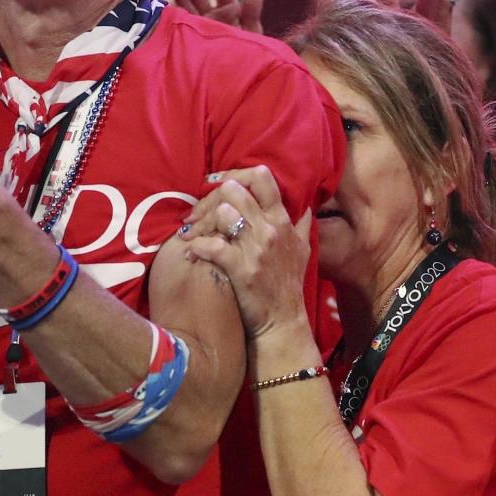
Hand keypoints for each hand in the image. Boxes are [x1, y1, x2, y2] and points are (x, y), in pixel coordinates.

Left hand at [179, 165, 311, 340]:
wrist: (283, 322)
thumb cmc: (288, 286)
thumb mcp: (303, 251)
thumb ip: (302, 225)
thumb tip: (306, 206)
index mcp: (282, 220)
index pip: (261, 177)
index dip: (234, 173)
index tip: (215, 183)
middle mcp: (270, 229)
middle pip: (234, 190)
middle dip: (209, 199)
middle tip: (195, 215)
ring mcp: (257, 249)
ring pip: (223, 213)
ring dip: (200, 223)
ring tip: (189, 235)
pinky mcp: (242, 269)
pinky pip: (212, 246)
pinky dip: (196, 247)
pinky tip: (190, 253)